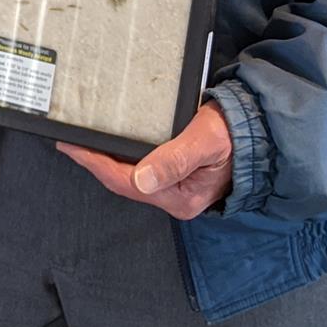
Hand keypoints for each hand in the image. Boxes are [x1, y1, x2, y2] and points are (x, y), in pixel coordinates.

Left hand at [56, 102, 233, 219]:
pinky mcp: (176, 176)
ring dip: (106, 162)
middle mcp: (176, 198)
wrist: (257, 128)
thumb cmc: (234, 134)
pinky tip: (110, 146)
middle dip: (95, 164)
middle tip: (69, 143)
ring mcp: (176, 189)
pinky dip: (121, 158)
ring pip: (130, 178)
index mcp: (182, 198)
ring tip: (82, 144)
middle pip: (124, 183)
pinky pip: (141, 171)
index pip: (128, 183)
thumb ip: (175, 160)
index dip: (97, 165)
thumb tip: (143, 179)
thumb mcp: (204, 142)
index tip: (73, 148)